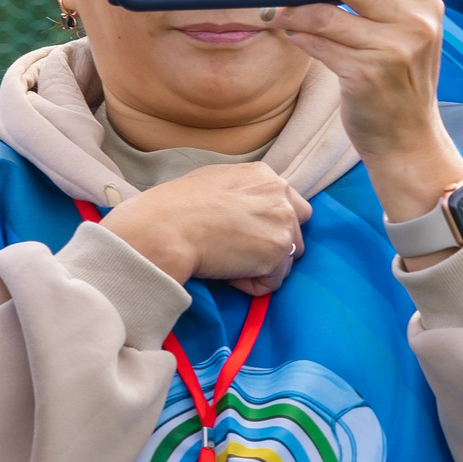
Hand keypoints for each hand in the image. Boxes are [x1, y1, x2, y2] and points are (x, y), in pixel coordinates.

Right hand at [100, 162, 310, 294]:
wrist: (166, 228)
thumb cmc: (176, 205)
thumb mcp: (214, 179)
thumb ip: (243, 190)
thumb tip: (248, 205)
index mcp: (267, 177)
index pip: (291, 205)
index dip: (272, 224)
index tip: (250, 234)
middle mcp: (282, 198)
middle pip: (296, 233)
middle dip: (273, 246)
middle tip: (239, 251)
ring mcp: (283, 226)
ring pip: (286, 259)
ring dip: (263, 266)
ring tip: (229, 261)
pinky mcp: (276, 255)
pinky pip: (272, 282)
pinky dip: (251, 284)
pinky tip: (227, 273)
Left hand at [265, 0, 462, 254]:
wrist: (409, 141)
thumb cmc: (402, 82)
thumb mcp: (414, 31)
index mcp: (426, 5)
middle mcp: (414, 24)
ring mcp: (392, 51)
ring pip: (328, 14)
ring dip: (292, 4)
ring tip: (269, 0)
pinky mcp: (366, 76)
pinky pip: (319, 46)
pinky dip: (297, 35)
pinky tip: (283, 29)